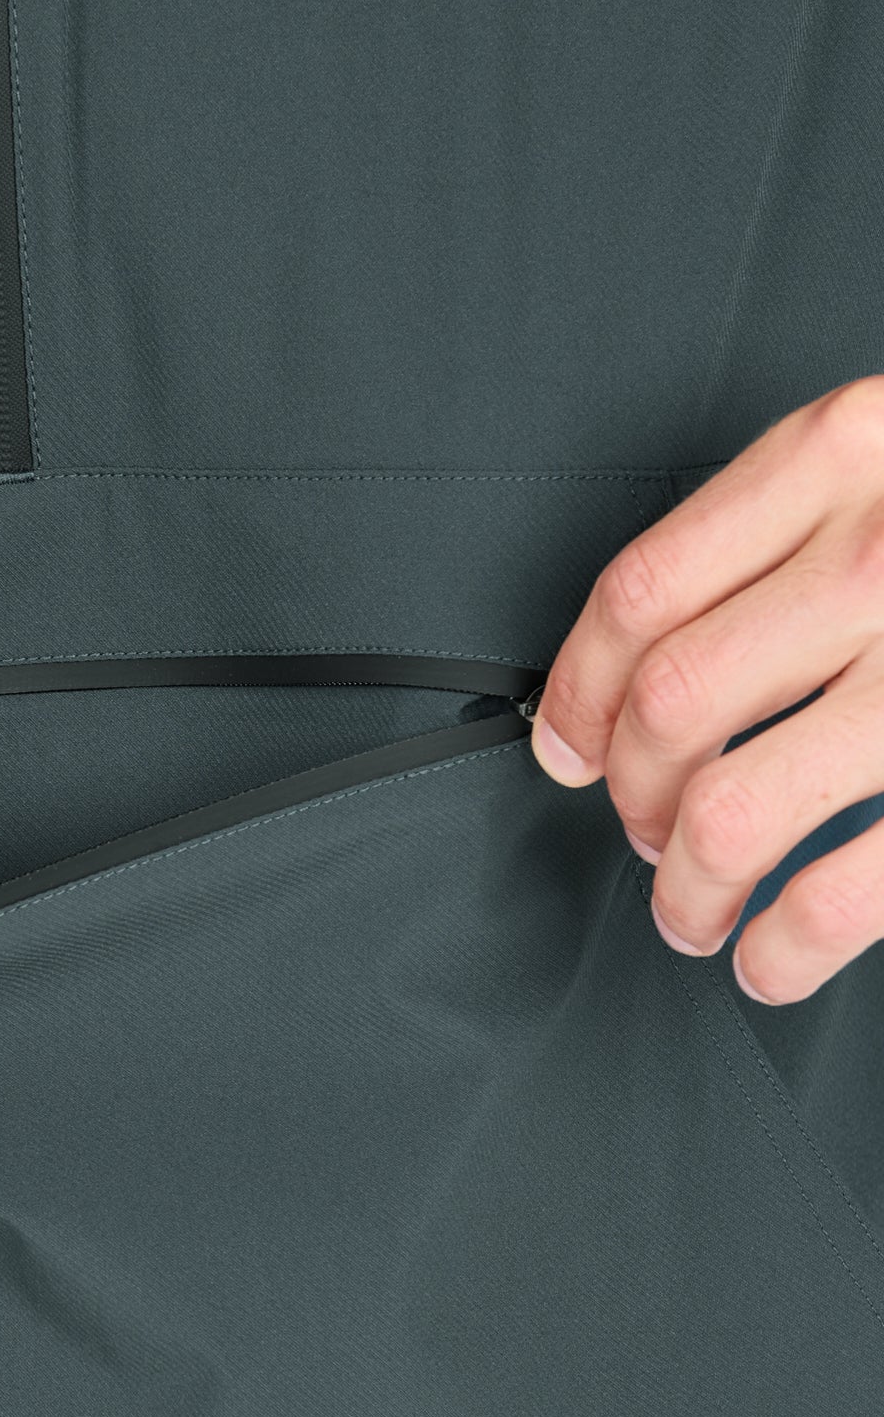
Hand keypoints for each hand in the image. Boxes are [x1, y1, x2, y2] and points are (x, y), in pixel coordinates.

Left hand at [530, 376, 883, 1005]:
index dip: (578, 689)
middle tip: (637, 827)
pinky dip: (784, 943)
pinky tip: (770, 958)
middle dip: (630, 791)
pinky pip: (849, 885)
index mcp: (837, 458)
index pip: (637, 593)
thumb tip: (643, 653)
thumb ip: (783, 521)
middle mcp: (880, 555)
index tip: (564, 741)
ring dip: (689, 884)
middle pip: (672, 707)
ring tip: (691, 909)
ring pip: (737, 808)